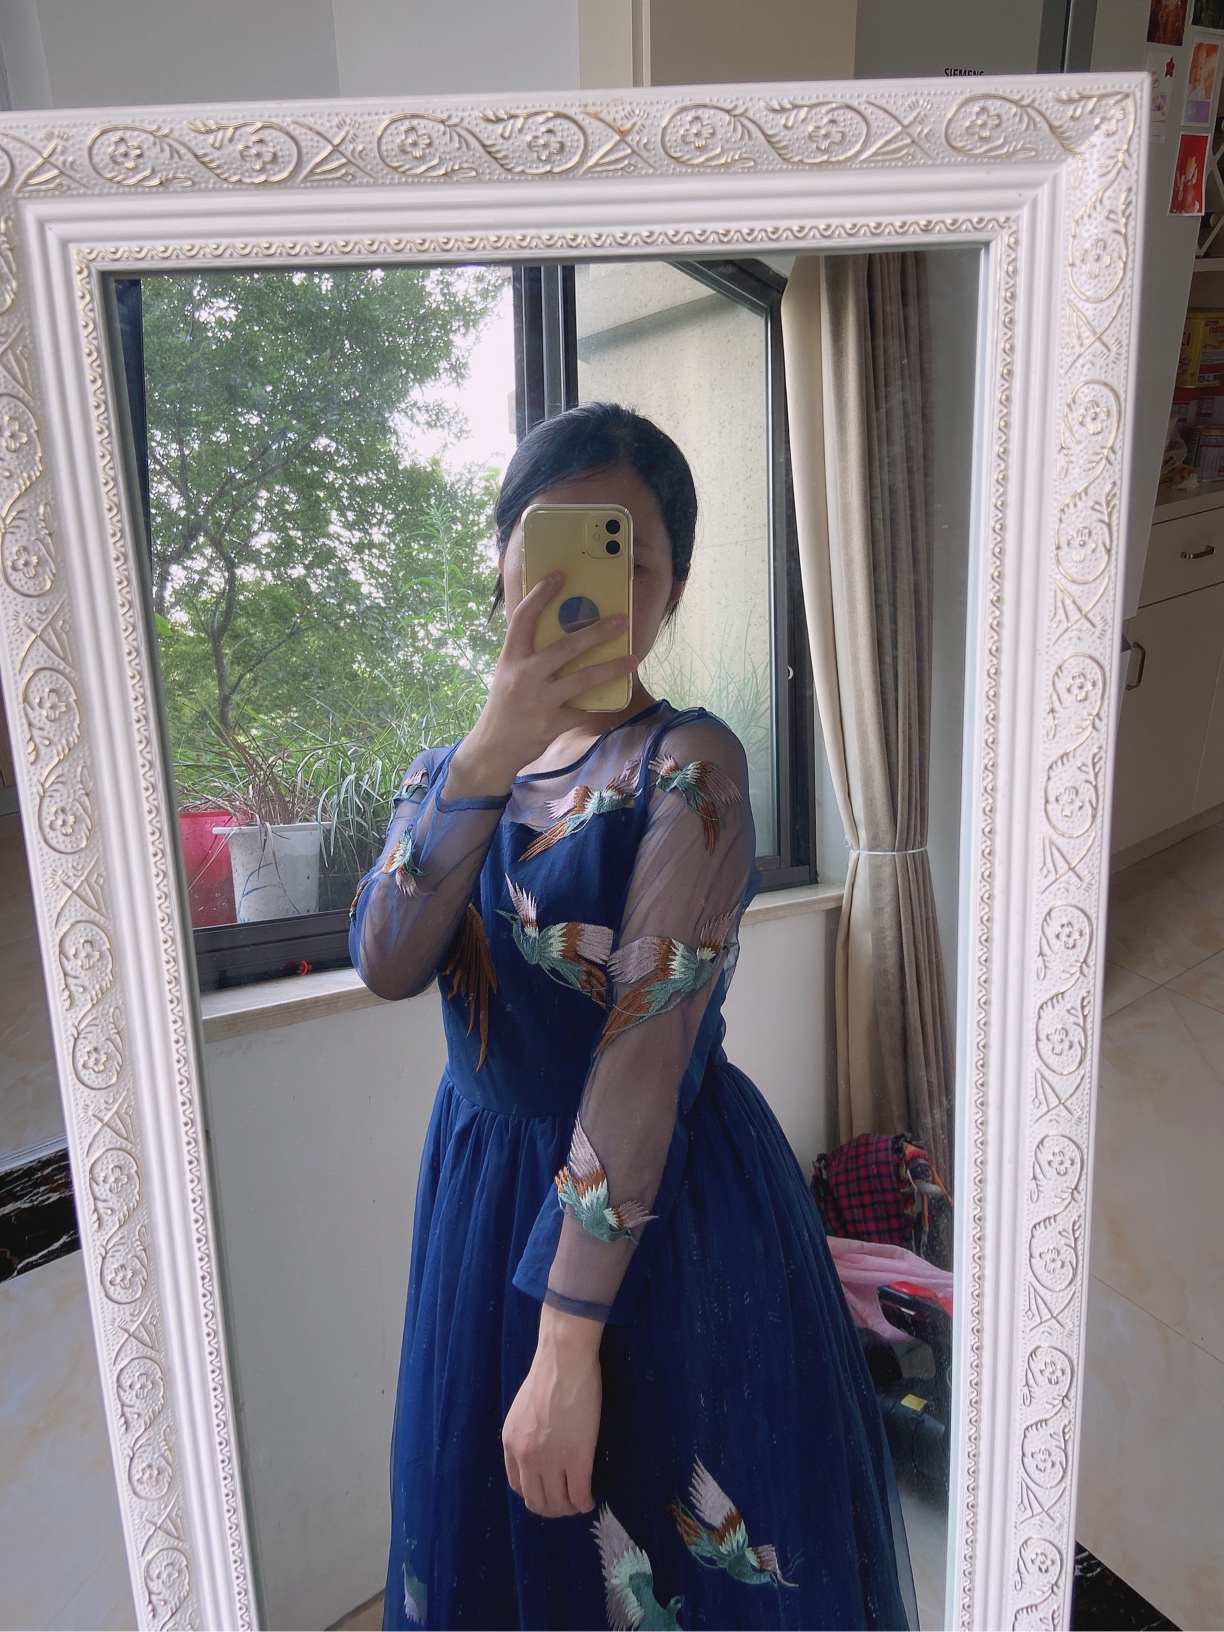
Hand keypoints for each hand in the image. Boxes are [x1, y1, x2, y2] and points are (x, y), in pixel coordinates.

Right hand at [444, 571, 636, 799]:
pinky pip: (583, 710)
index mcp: (511, 659)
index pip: (523, 619)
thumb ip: (528, 655)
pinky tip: (613, 700)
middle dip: (597, 632)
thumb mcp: (508, 674)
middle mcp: (523, 676)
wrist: (493, 748)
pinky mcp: (551, 724)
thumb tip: (559, 629)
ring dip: (611, 668)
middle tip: (621, 619)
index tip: (560, 575)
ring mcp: (538, 701)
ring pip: (582, 679)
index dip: (541, 595)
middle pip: (565, 647)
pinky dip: (598, 706)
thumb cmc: (506, 706)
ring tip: (633, 659)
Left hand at [502, 1302, 602, 1517]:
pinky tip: (590, 1499)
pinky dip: (585, 1502)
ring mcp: (551, 1460)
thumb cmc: (549, 1375)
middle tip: (567, 1502)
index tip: (549, 1490)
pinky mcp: (577, 1458)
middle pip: (536, 1501)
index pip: (517, 1485)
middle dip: (552, 1508)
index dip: (535, 1493)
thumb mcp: (524, 1409)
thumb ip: (526, 1434)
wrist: (564, 1361)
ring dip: (569, 1508)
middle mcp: (526, 1457)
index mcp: (511, 1443)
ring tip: (579, 1501)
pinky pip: (579, 1493)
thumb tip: (540, 1448)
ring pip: (557, 1503)